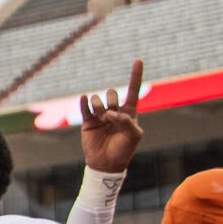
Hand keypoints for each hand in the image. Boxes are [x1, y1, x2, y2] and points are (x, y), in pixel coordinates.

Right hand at [77, 59, 141, 174]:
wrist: (106, 164)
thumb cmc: (123, 150)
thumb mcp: (133, 136)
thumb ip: (126, 122)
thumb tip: (111, 113)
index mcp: (129, 113)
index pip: (132, 90)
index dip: (135, 75)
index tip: (138, 59)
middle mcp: (114, 112)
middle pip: (112, 94)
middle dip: (111, 101)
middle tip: (111, 116)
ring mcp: (100, 116)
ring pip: (98, 99)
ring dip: (99, 105)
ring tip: (101, 116)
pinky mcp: (88, 122)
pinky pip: (84, 108)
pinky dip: (84, 102)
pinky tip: (84, 98)